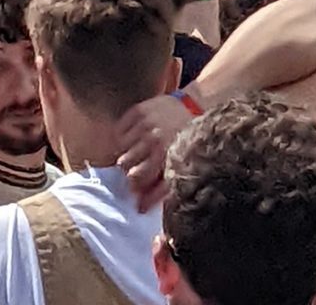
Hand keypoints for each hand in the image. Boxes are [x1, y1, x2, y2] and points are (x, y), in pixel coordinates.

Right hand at [116, 93, 195, 209]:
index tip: (137, 185)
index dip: (133, 185)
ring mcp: (145, 122)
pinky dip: (123, 135)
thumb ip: (159, 190)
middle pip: (124, 164)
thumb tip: (139, 209)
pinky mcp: (138, 110)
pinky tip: (134, 137)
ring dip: (126, 151)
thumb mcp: (178, 166)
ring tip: (138, 150)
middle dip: (129, 168)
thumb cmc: (187, 141)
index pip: (135, 178)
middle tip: (138, 165)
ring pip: (119, 148)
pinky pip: (118, 129)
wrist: (197, 106)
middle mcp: (153, 137)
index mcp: (164, 154)